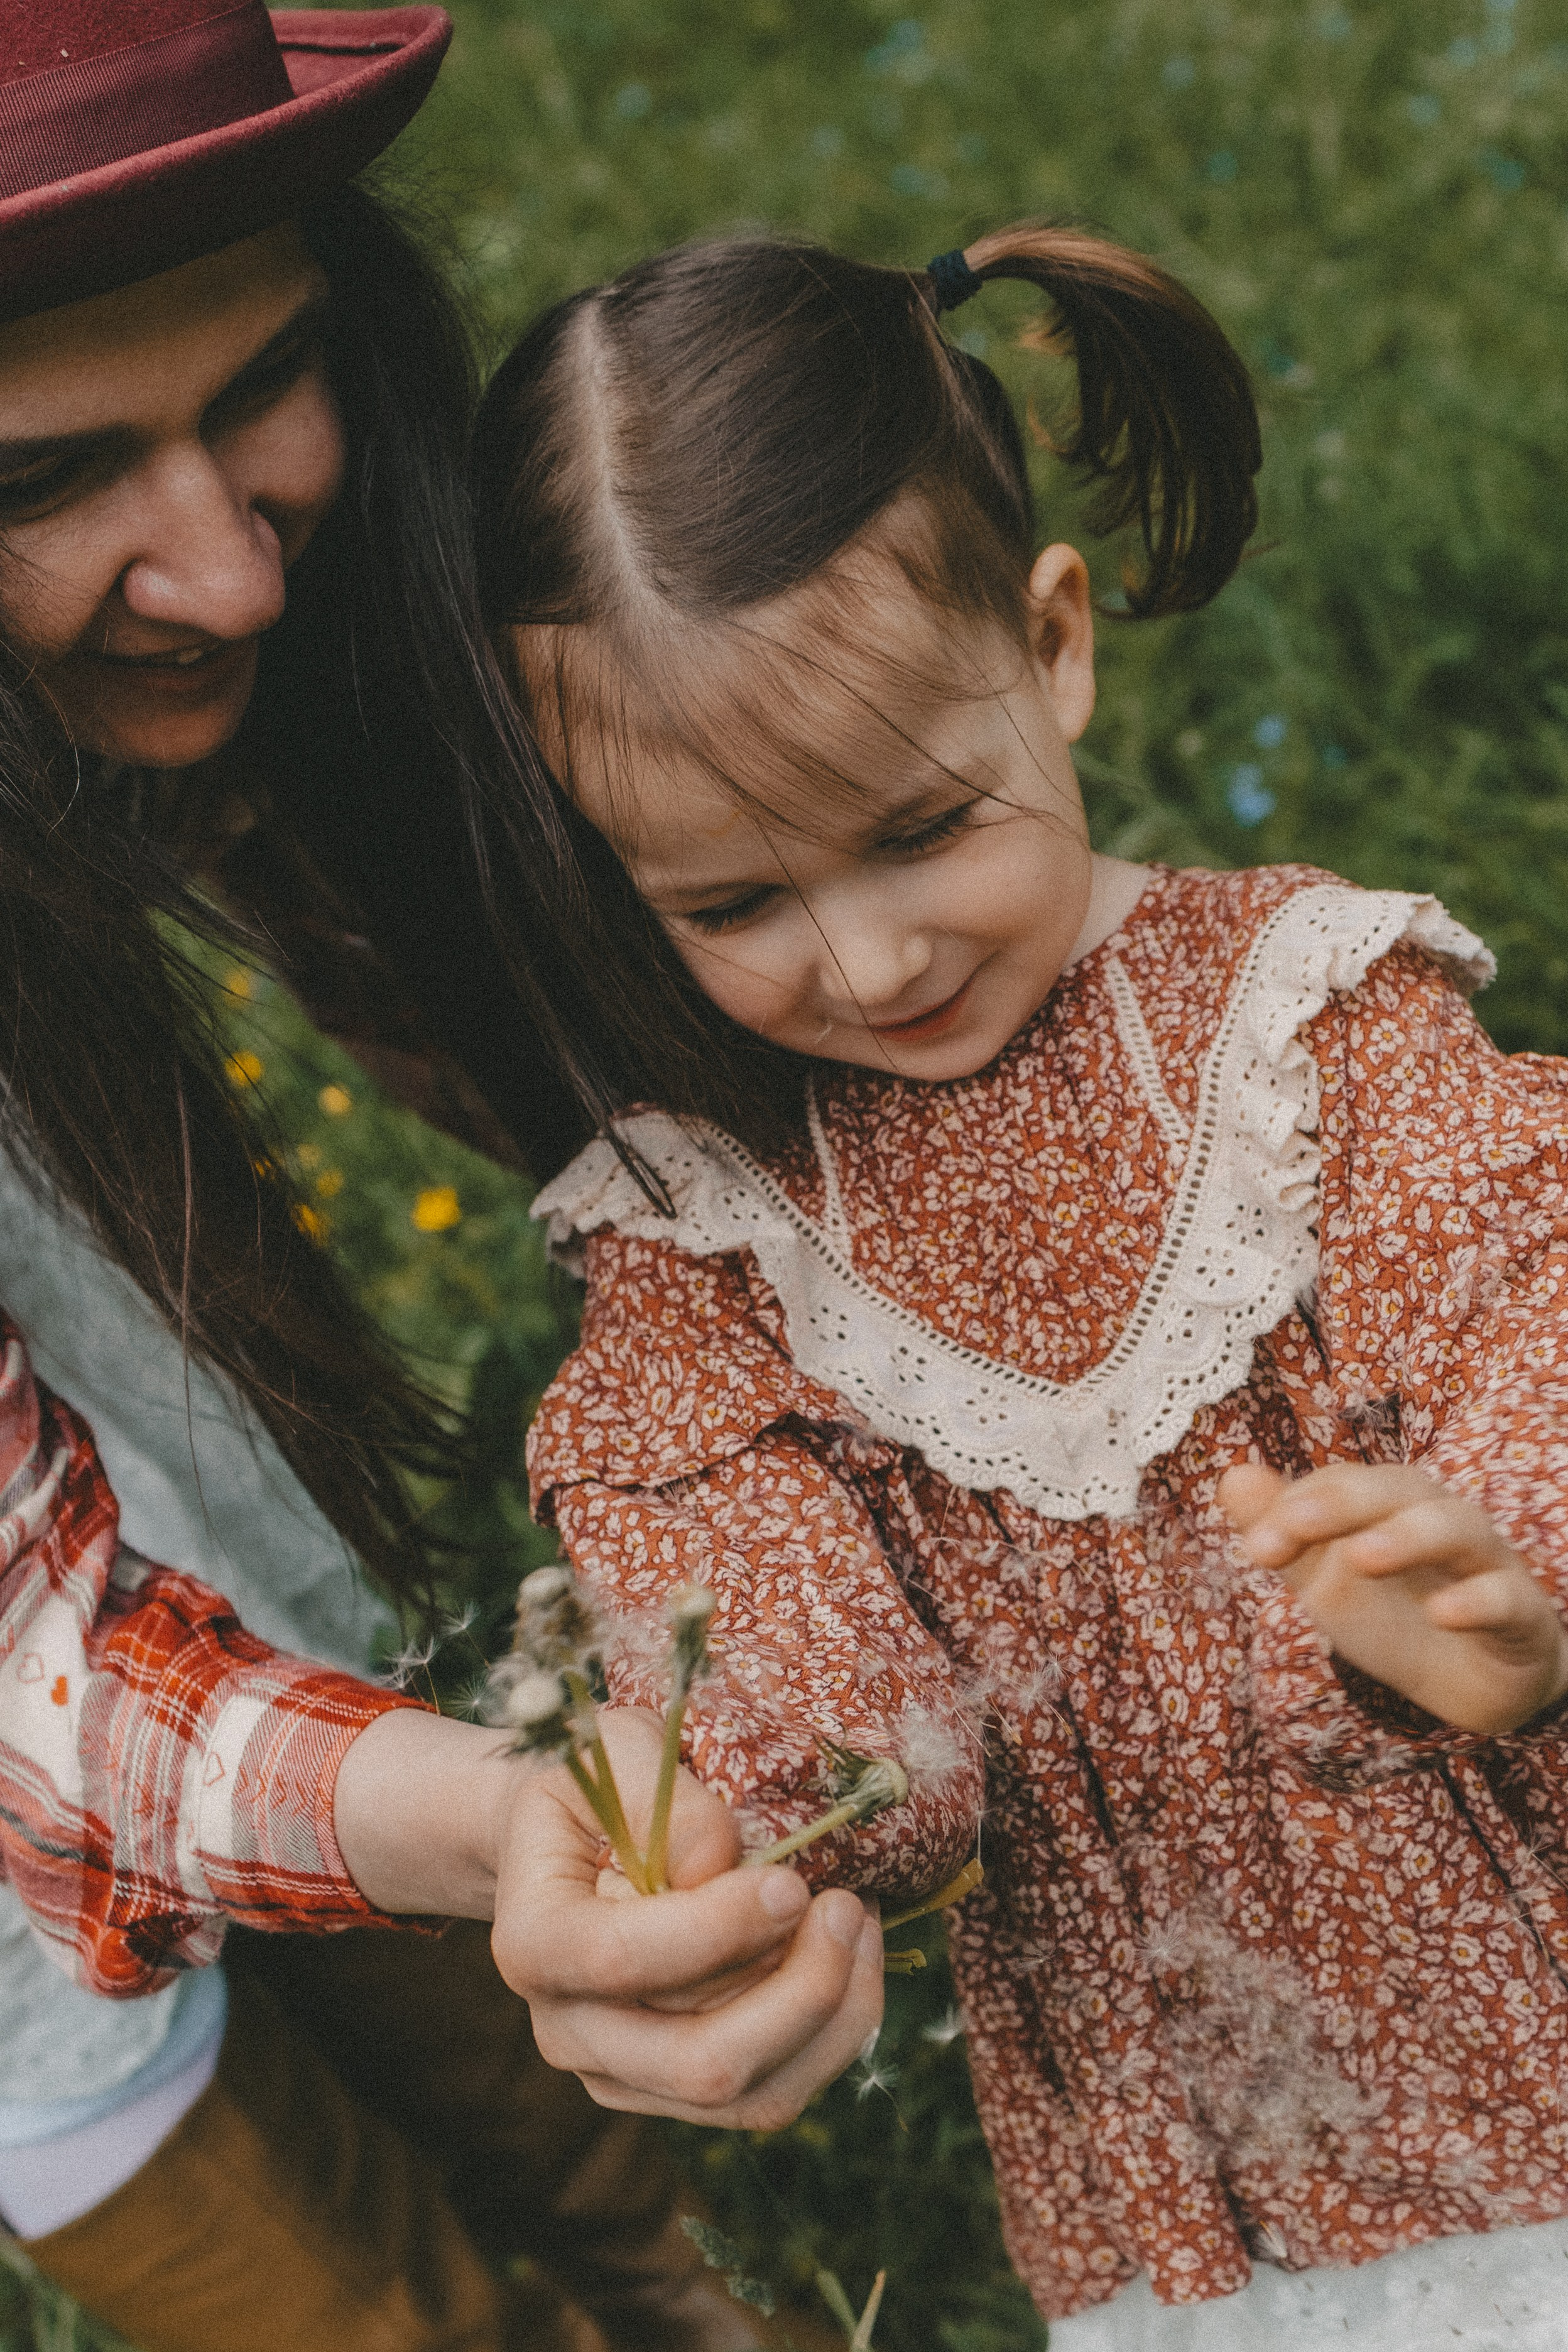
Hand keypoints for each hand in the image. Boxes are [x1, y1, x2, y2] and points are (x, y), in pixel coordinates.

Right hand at [489, 1707, 884, 2127]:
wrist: (572, 1841)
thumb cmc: (597, 1785)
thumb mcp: (615, 1748)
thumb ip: (660, 1795)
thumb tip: (717, 1863)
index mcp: (533, 1941)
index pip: (620, 1959)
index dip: (716, 1928)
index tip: (790, 1880)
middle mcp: (569, 2030)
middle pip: (698, 2061)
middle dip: (799, 1992)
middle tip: (848, 1906)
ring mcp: (624, 2074)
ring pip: (752, 2097)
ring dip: (832, 2017)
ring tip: (860, 1922)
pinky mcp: (677, 2091)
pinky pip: (774, 2095)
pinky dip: (833, 2034)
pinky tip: (851, 1956)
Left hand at [1221, 1462, 1567, 1735]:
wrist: (1471, 1680)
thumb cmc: (1395, 1613)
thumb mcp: (1327, 1579)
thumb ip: (1283, 1533)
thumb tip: (1232, 1477)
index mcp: (1389, 1505)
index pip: (1339, 1484)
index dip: (1296, 1508)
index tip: (1256, 1548)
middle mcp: (1439, 1519)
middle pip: (1397, 1488)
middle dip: (1342, 1502)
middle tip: (1294, 1527)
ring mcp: (1485, 1561)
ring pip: (1456, 1528)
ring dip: (1408, 1536)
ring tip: (1363, 1557)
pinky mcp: (1520, 1612)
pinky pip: (1505, 1597)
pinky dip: (1475, 1601)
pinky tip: (1443, 1614)